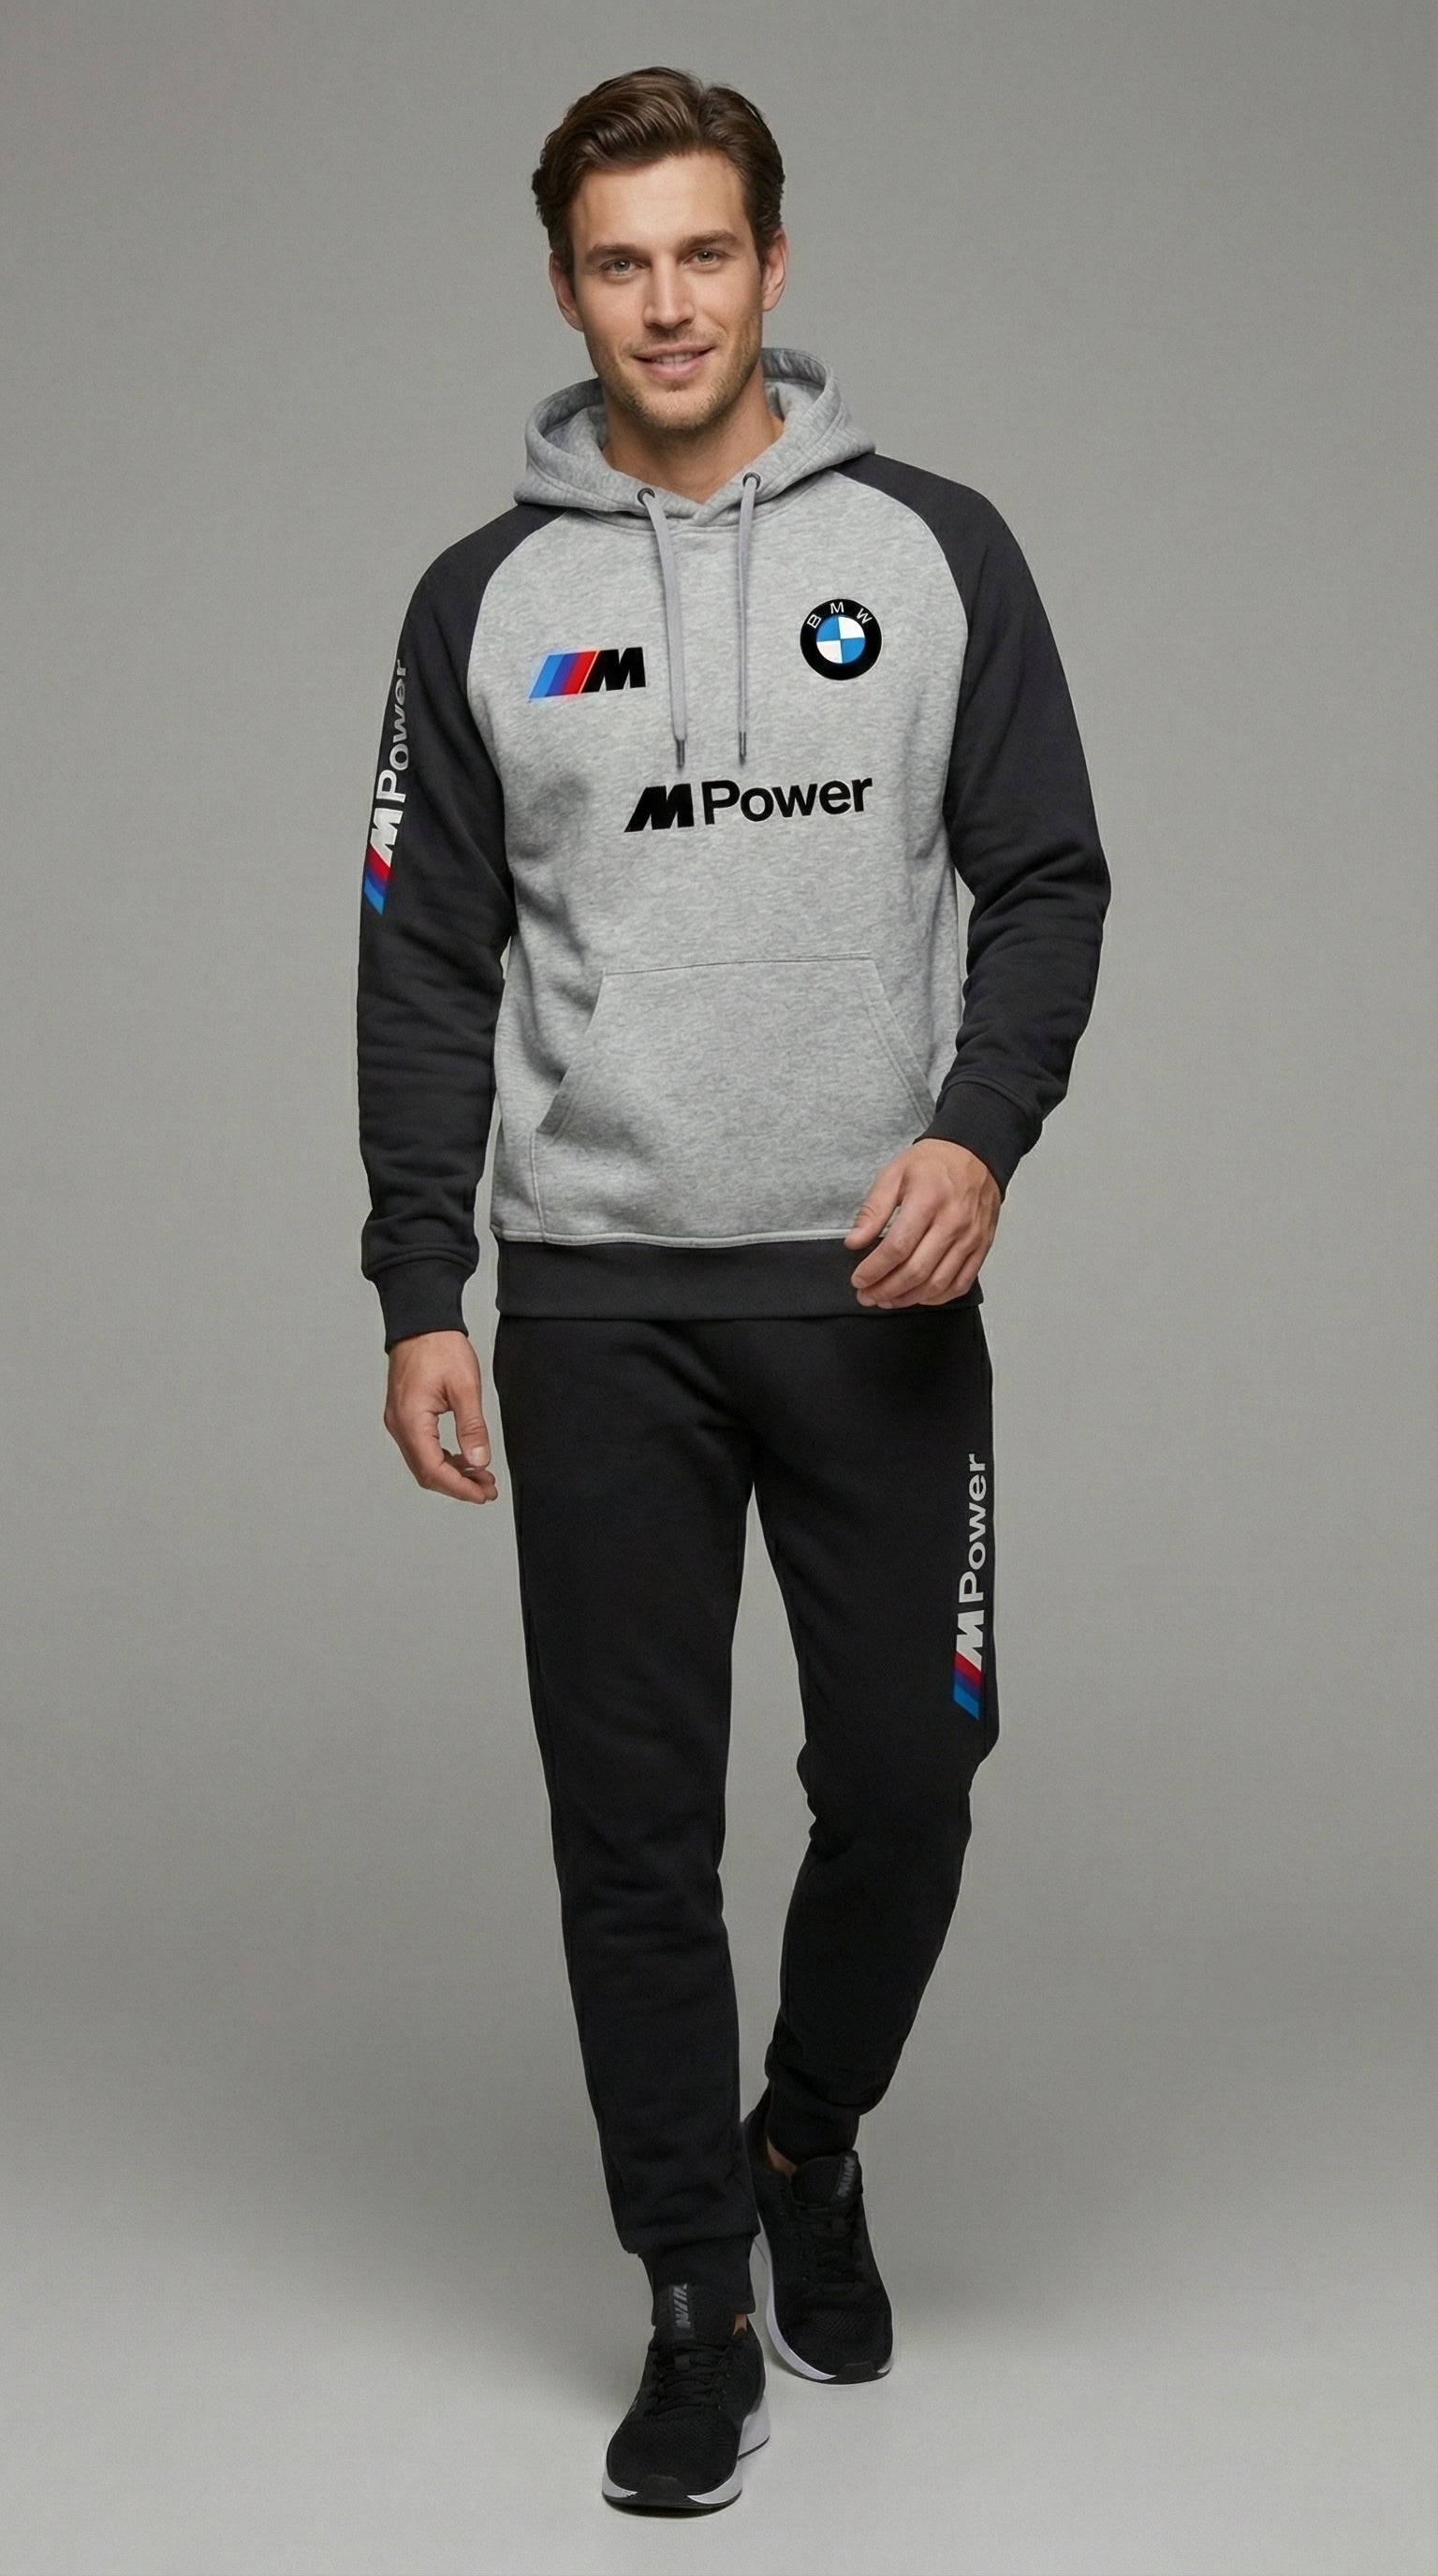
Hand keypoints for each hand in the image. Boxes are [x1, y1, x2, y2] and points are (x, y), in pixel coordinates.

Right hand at [383, 1330, 498, 1502]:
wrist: (422, 1323)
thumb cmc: (440, 1347)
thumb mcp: (465, 1388)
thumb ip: (472, 1428)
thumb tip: (479, 1461)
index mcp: (411, 1420)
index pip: (433, 1469)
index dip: (459, 1487)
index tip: (482, 1494)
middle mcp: (398, 1425)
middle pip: (425, 1472)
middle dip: (457, 1485)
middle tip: (486, 1490)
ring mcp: (398, 1421)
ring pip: (422, 1462)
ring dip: (451, 1474)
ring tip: (481, 1477)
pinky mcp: (404, 1416)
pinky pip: (421, 1448)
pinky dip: (442, 1459)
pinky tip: (463, 1459)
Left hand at [844, 1139, 1000, 1307]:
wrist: (976, 1154)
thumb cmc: (934, 1164)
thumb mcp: (894, 1174)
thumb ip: (873, 1210)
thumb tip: (854, 1242)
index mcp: (928, 1200)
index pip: (897, 1247)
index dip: (874, 1269)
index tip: (858, 1279)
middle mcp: (953, 1222)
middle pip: (916, 1270)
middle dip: (886, 1289)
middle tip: (866, 1295)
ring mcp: (970, 1238)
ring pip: (937, 1283)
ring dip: (908, 1298)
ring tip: (887, 1299)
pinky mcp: (981, 1248)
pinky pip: (961, 1283)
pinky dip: (937, 1297)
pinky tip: (918, 1297)